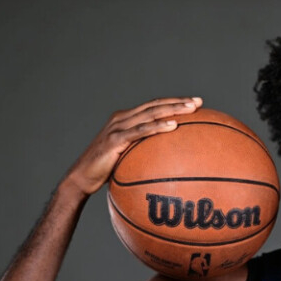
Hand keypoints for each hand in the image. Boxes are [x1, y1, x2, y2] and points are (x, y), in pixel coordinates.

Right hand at [64, 97, 202, 195]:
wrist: (82, 178)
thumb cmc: (107, 171)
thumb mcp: (129, 157)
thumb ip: (144, 152)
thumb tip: (169, 161)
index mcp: (126, 119)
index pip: (154, 106)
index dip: (174, 102)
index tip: (195, 103)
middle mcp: (122, 118)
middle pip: (155, 105)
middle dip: (178, 102)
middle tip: (198, 102)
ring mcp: (118, 127)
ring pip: (150, 114)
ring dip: (172, 110)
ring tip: (191, 109)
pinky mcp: (115, 139)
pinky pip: (140, 131)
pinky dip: (157, 127)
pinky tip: (173, 126)